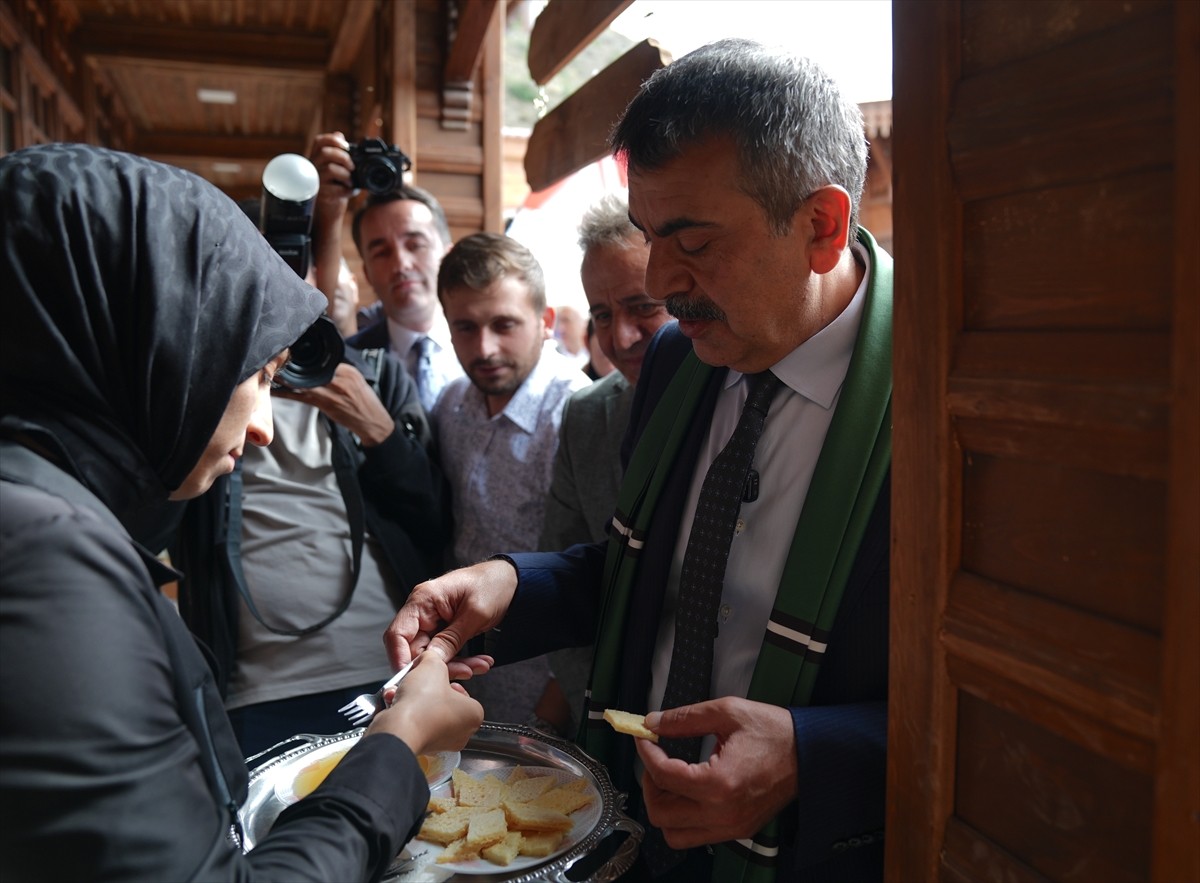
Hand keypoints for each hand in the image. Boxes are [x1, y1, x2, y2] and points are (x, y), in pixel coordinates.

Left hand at [273, 363, 393, 445]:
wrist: (373, 423)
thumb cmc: (365, 402)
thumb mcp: (357, 380)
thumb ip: (340, 371)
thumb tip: (322, 364)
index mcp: (347, 370)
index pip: (323, 358)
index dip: (305, 355)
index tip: (290, 351)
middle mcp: (339, 377)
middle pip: (310, 366)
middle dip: (292, 363)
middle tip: (275, 358)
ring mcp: (331, 391)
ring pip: (302, 380)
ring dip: (285, 376)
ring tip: (270, 371)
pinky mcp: (325, 403)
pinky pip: (300, 397)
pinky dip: (286, 393)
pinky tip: (274, 391)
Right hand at [309, 131, 355, 211]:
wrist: (330, 207)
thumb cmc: (336, 185)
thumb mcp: (339, 166)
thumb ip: (339, 152)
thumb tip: (340, 135)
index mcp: (317, 157)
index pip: (319, 141)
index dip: (333, 140)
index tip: (347, 146)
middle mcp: (313, 167)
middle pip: (325, 153)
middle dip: (343, 157)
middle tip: (352, 167)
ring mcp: (315, 180)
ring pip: (330, 169)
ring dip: (346, 175)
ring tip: (350, 181)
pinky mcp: (320, 194)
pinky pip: (335, 188)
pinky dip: (347, 190)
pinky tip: (350, 191)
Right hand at [365, 652, 482, 754]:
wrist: (397, 731)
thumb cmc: (422, 706)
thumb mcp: (432, 666)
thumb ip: (433, 657)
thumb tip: (430, 656)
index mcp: (474, 714)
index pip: (463, 691)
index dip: (445, 679)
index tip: (435, 674)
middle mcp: (460, 733)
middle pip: (442, 701)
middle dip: (426, 689)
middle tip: (419, 681)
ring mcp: (440, 743)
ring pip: (425, 711)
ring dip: (412, 698)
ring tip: (404, 690)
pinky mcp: (420, 746)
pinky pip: (413, 723)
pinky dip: (403, 711)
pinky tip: (395, 701)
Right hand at [384, 559, 517, 675]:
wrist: (510, 581)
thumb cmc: (492, 585)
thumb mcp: (474, 614)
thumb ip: (451, 639)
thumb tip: (431, 662)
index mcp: (423, 599)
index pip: (398, 634)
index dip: (400, 659)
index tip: (413, 679)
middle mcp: (423, 611)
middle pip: (415, 650)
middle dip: (439, 666)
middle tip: (464, 674)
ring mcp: (432, 621)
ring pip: (432, 655)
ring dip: (454, 665)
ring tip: (478, 667)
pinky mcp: (443, 630)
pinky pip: (444, 652)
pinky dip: (460, 660)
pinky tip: (478, 663)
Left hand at [636, 697, 797, 848]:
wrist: (811, 753)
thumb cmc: (776, 733)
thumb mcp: (728, 712)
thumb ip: (685, 718)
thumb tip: (655, 723)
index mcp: (720, 783)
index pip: (663, 776)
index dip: (647, 753)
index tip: (646, 738)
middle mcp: (723, 813)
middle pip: (661, 814)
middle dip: (649, 784)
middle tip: (654, 759)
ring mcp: (731, 826)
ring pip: (674, 834)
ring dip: (663, 807)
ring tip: (668, 779)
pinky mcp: (737, 830)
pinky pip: (696, 836)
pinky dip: (683, 819)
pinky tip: (687, 792)